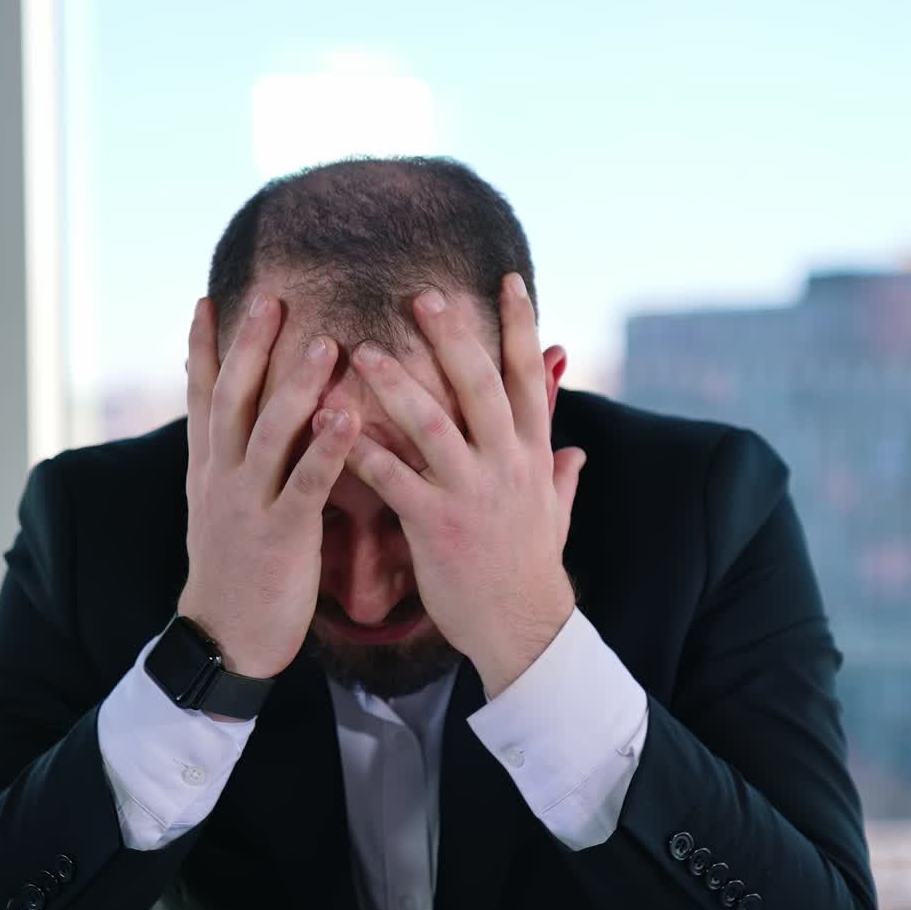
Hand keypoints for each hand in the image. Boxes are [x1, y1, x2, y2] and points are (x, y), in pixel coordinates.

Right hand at [178, 293, 359, 677]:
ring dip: (297, 385)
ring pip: (269, 433)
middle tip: (276, 297)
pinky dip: (325, 448)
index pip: (202, 396)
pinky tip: (348, 417)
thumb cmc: (237, 571)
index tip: (210, 299)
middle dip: (253, 346)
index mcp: (209, 469)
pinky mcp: (279, 536)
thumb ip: (235, 464)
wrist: (224, 638)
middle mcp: (222, 477)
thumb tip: (246, 426)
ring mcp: (248, 505)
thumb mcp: (223, 509)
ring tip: (326, 342)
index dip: (203, 347)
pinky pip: (305, 484)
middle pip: (234, 398)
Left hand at [343, 273, 584, 696]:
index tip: (508, 280)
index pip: (530, 379)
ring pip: (432, 424)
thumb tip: (576, 451)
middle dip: (452, 337)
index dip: (519, 327)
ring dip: (396, 383)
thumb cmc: (530, 571)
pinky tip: (334, 426)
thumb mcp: (555, 516)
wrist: (522, 629)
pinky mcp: (436, 524)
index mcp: (534, 456)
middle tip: (419, 295)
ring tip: (361, 350)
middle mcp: (506, 466)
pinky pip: (394, 478)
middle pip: (480, 386)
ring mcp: (471, 494)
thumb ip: (561, 477)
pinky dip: (364, 450)